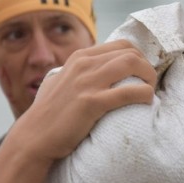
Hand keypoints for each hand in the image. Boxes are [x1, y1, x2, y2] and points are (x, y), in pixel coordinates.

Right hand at [7, 39, 156, 163]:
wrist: (33, 137)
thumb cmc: (49, 114)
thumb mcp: (62, 81)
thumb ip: (78, 72)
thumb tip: (98, 69)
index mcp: (80, 57)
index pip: (122, 45)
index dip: (139, 57)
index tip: (142, 74)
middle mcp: (84, 64)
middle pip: (130, 52)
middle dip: (147, 67)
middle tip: (149, 84)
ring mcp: (87, 82)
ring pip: (132, 64)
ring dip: (149, 77)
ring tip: (150, 91)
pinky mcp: (91, 102)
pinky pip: (129, 91)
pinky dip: (145, 94)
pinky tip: (147, 102)